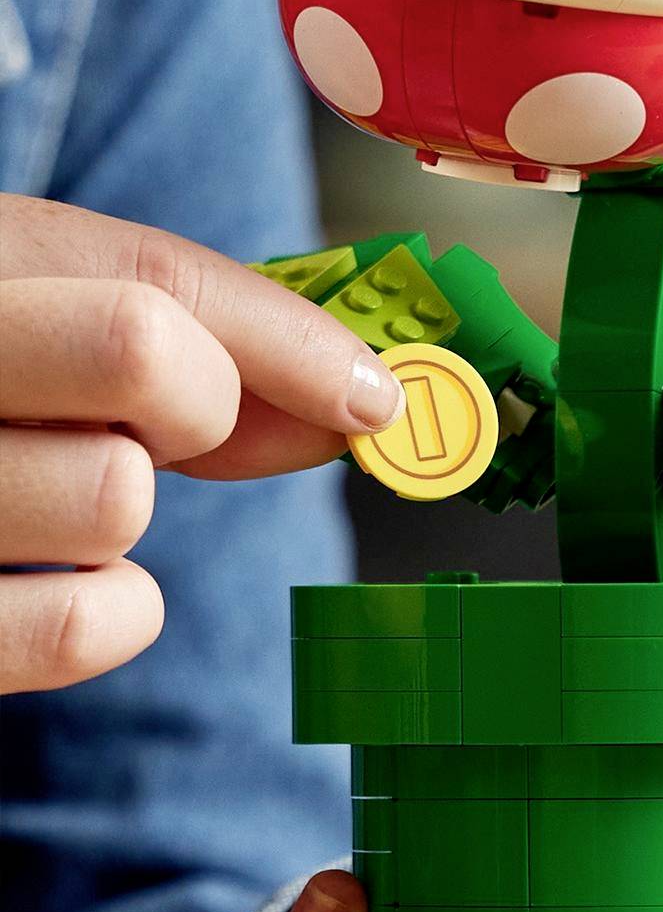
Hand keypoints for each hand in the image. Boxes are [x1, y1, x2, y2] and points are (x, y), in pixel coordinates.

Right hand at [0, 196, 403, 692]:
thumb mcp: (46, 298)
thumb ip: (202, 333)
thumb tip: (362, 401)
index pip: (152, 285)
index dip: (291, 344)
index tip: (371, 394)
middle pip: (142, 356)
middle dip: (194, 401)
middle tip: (149, 422)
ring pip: (116, 498)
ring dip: (123, 507)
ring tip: (42, 486)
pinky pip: (80, 627)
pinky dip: (115, 613)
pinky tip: (65, 583)